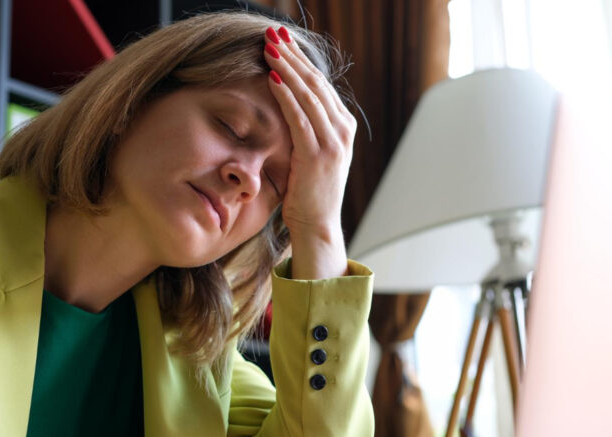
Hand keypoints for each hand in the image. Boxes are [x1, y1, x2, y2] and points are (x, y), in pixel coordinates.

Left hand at [264, 26, 355, 278]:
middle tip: (272, 36)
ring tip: (268, 49)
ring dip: (287, 69)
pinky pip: (300, 118)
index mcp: (343, 126)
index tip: (280, 42)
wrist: (317, 225)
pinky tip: (273, 79)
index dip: (300, 60)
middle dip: (293, 56)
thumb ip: (306, 129)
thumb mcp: (310, 154)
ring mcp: (333, 142)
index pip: (320, 84)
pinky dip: (286, 96)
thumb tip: (287, 104)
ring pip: (309, 95)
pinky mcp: (318, 155)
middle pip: (316, 82)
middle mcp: (343, 130)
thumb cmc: (308, 192)